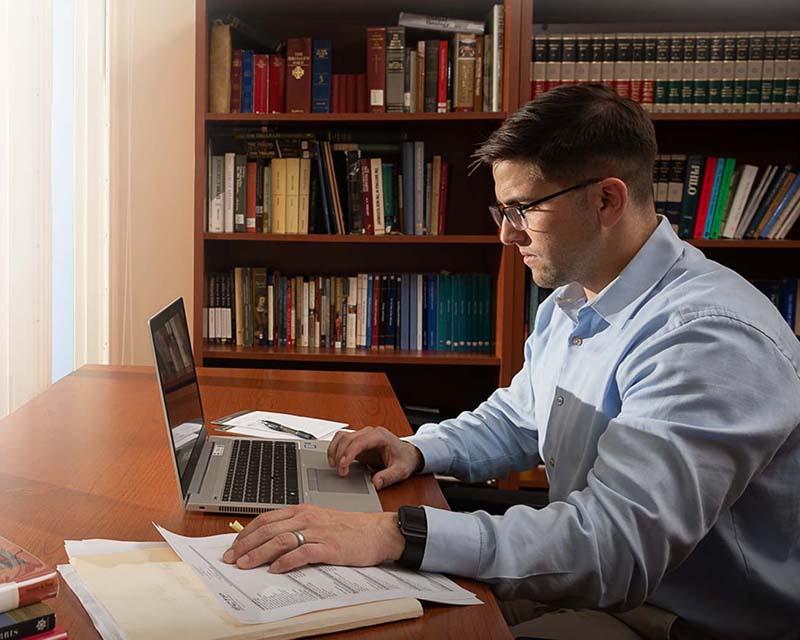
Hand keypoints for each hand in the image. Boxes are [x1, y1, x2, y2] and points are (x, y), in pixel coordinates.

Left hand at [221, 504, 404, 572]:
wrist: (378, 531)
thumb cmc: (350, 529)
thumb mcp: (319, 522)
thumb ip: (297, 528)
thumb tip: (271, 542)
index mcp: (303, 510)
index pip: (267, 518)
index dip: (247, 532)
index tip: (233, 546)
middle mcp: (307, 518)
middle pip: (269, 529)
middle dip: (246, 544)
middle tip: (231, 558)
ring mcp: (318, 531)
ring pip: (281, 539)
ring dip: (260, 553)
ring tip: (245, 565)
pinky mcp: (330, 546)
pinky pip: (303, 552)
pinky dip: (286, 561)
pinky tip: (276, 569)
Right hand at [327, 426, 422, 489]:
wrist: (407, 454)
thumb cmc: (404, 459)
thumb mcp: (400, 470)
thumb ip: (388, 477)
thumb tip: (376, 482)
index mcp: (380, 436)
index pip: (359, 441)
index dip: (348, 453)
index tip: (342, 466)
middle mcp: (370, 433)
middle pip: (348, 438)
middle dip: (340, 455)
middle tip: (341, 472)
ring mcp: (363, 435)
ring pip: (342, 437)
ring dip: (335, 450)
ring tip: (334, 466)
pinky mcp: (358, 441)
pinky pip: (342, 440)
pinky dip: (335, 449)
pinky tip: (335, 460)